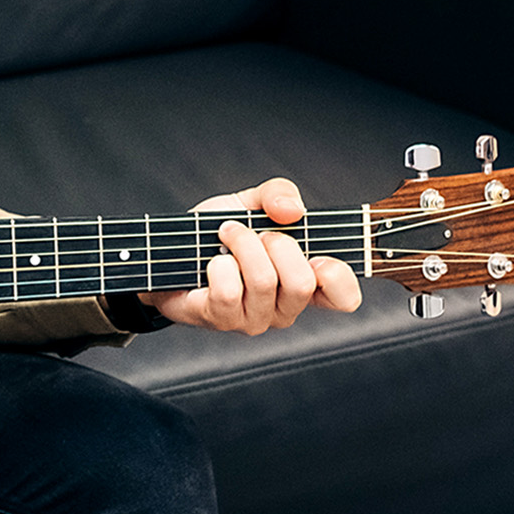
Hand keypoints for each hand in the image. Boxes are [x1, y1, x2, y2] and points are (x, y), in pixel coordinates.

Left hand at [144, 177, 361, 334]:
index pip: (345, 298)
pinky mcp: (220, 319)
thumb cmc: (217, 234)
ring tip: (226, 234)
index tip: (317, 253)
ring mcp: (253, 319)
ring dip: (242, 244)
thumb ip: (279, 194)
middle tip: (255, 233)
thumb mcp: (252, 203)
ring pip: (264, 281)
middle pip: (301, 283)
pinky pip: (229, 291)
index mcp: (305, 284)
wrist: (169, 251)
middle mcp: (284, 308)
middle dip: (277, 244)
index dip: (338, 275)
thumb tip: (292, 211)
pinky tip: (212, 260)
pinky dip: (219, 264)